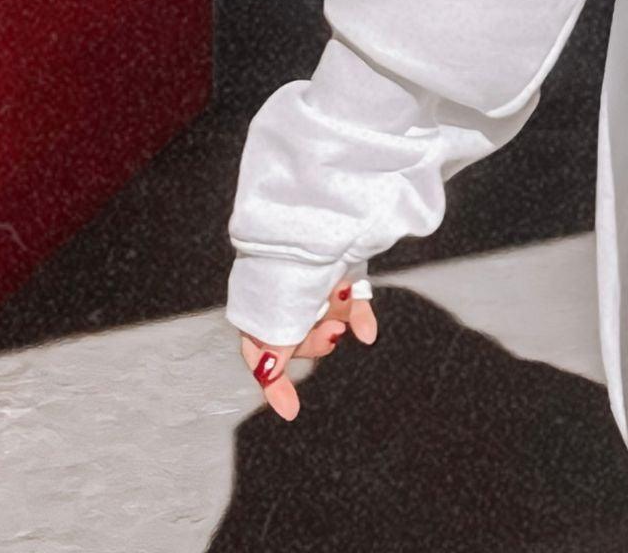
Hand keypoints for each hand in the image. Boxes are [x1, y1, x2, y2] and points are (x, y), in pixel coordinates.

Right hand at [237, 279, 378, 420]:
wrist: (317, 218)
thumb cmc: (287, 266)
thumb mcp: (277, 316)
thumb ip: (272, 349)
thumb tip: (267, 376)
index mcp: (258, 303)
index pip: (261, 349)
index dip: (273, 379)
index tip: (289, 409)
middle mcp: (286, 292)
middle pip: (299, 334)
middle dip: (313, 342)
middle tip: (328, 338)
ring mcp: (316, 278)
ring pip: (327, 316)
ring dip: (336, 323)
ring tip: (341, 317)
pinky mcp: (343, 266)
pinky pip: (353, 300)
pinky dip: (360, 316)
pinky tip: (368, 334)